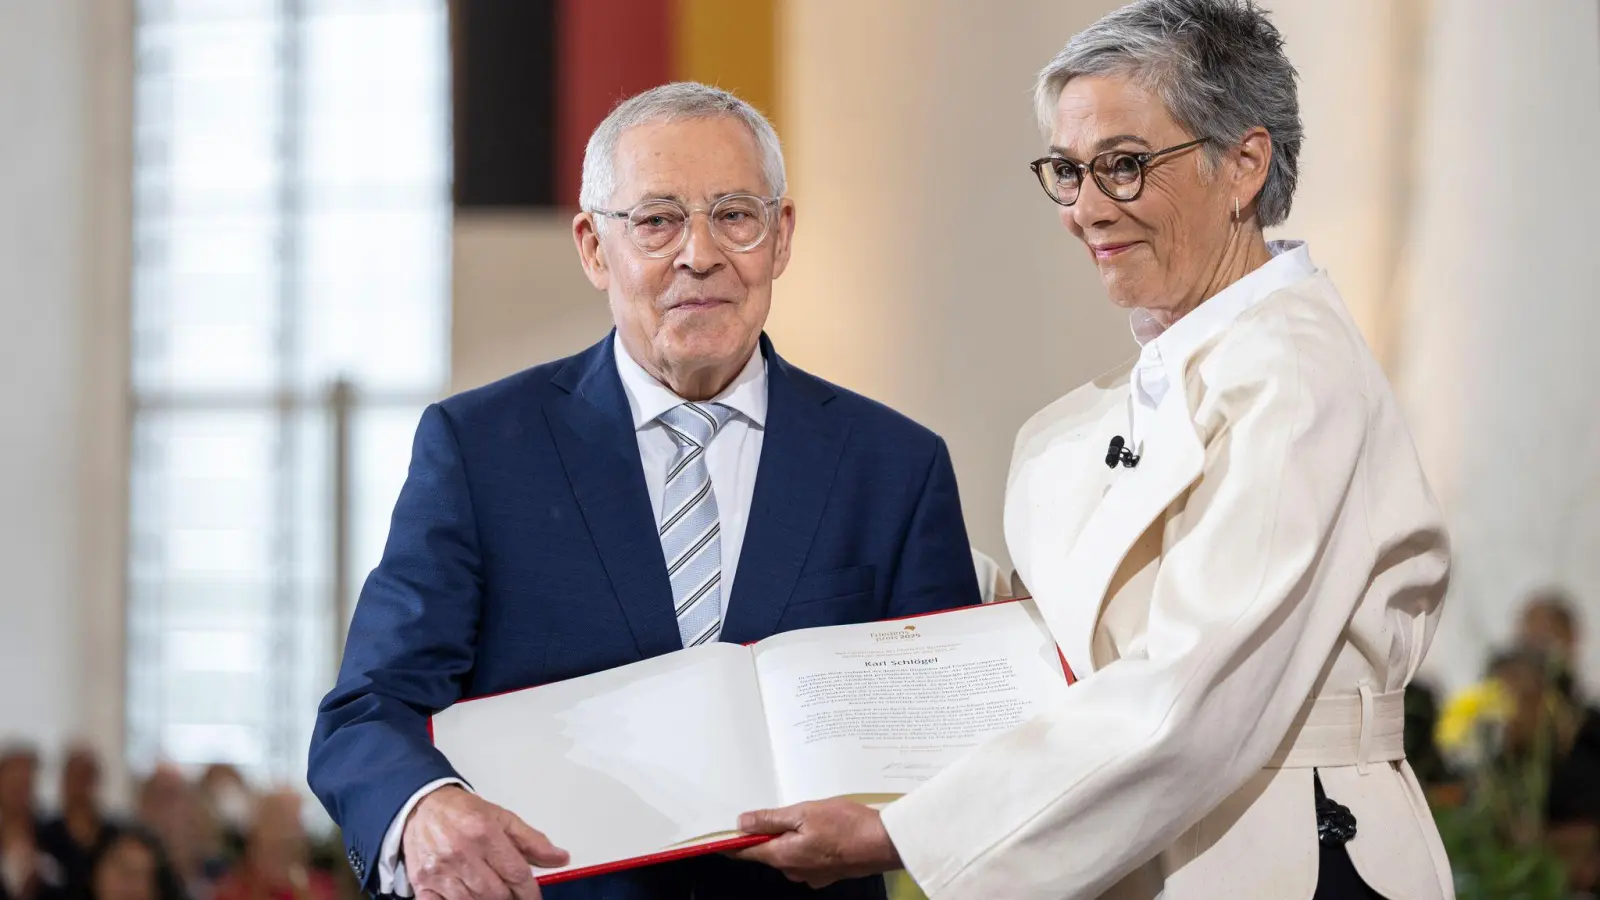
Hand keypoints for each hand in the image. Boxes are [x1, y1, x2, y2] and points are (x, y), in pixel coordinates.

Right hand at [402, 785, 567, 899]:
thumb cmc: (463, 812)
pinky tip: (468, 897)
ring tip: (492, 894)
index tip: (534, 898)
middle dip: (510, 899)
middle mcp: (461, 852)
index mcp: (484, 833)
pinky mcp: (422, 882)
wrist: (422, 806)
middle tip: (513, 896)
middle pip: (496, 893)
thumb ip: (532, 840)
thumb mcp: (502, 817)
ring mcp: (439, 870)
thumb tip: (560, 858)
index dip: (530, 892)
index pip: (516, 873)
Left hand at [730, 799, 900, 888]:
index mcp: (783, 856)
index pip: (746, 853)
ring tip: (806, 815)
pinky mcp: (828, 873)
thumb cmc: (845, 825)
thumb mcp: (804, 813)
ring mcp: (812, 875)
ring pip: (790, 854)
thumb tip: (741, 823)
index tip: (722, 833)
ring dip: (791, 837)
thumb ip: (771, 819)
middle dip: (769, 833)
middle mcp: (794, 871)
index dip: (733, 843)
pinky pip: (808, 857)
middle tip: (777, 809)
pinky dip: (807, 843)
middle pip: (769, 852)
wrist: (884, 843)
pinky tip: (822, 829)